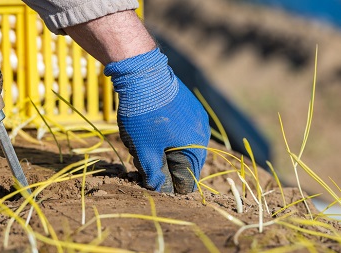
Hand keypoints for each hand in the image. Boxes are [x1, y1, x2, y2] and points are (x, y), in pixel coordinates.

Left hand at [104, 48, 210, 193]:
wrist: (142, 73)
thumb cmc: (143, 115)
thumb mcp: (144, 150)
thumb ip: (153, 174)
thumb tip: (159, 187)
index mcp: (196, 147)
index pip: (186, 181)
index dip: (166, 183)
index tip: (148, 174)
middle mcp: (202, 132)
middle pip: (182, 163)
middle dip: (161, 164)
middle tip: (140, 155)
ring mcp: (196, 117)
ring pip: (179, 145)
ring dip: (161, 148)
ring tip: (141, 138)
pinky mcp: (187, 105)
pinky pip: (178, 128)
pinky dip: (163, 133)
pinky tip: (146, 124)